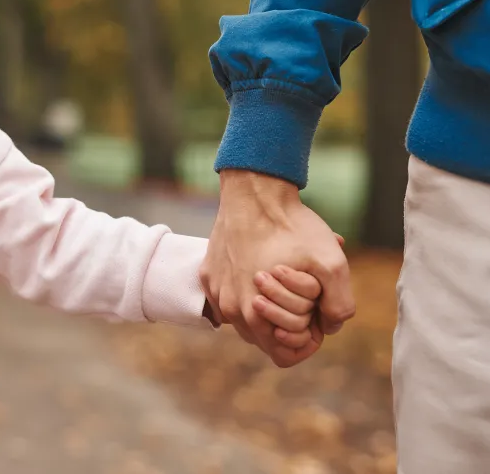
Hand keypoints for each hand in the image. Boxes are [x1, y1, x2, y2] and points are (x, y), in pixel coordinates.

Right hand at [202, 171, 353, 367]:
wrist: (253, 192)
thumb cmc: (292, 227)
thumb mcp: (332, 265)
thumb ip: (339, 306)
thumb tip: (330, 326)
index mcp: (255, 316)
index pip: (283, 355)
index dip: (307, 341)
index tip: (316, 315)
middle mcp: (229, 310)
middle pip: (265, 338)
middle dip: (287, 322)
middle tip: (303, 294)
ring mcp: (215, 292)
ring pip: (246, 319)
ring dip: (267, 306)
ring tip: (283, 278)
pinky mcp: (208, 274)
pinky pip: (230, 297)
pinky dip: (247, 290)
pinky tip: (261, 265)